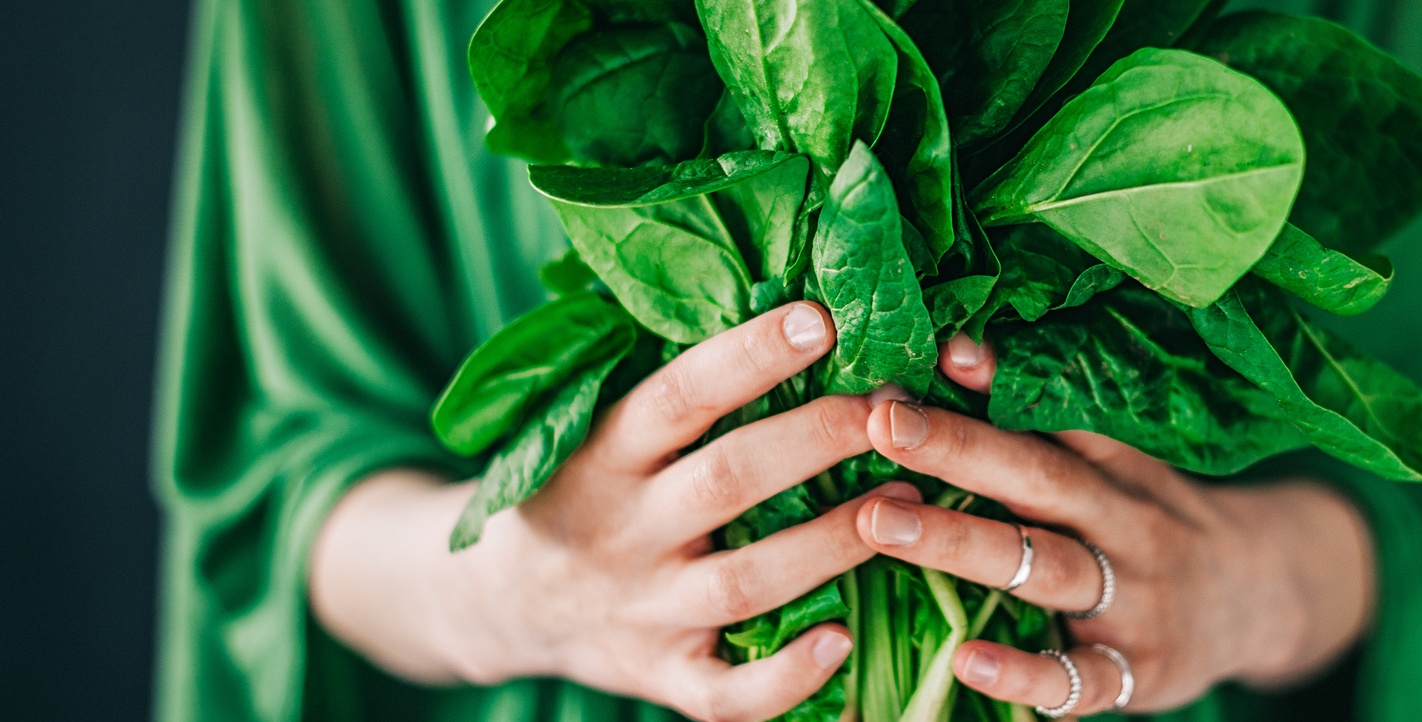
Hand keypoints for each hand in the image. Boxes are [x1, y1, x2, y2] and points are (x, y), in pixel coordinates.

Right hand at [311, 302, 907, 721]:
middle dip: (818, 439)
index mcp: (602, 454)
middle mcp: (622, 530)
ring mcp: (643, 610)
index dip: (749, 356)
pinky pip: (728, 694)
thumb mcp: (595, 429)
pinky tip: (845, 640)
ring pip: (747, 582)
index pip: (679, 395)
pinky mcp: (661, 678)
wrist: (498, 603)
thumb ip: (674, 388)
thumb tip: (783, 293)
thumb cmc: (579, 491)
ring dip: (834, 542)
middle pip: (728, 480)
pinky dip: (787, 678)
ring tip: (912, 502)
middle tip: (895, 407)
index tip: (821, 316)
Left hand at [853, 335, 1376, 714]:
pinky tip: (967, 659)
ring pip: (1045, 568)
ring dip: (961, 543)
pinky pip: (1078, 678)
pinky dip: (1025, 672)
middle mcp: (1128, 524)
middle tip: (881, 424)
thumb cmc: (1153, 521)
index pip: (1057, 416)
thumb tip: (952, 349)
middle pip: (1041, 479)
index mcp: (1119, 467)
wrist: (1263, 601)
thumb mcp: (1117, 466)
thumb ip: (1043, 423)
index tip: (937, 351)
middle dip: (958, 448)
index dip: (998, 383)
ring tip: (880, 521)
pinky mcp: (1138, 674)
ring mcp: (1136, 601)